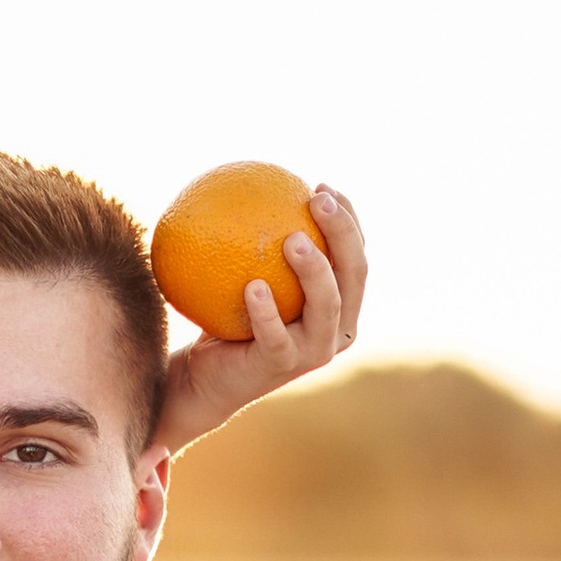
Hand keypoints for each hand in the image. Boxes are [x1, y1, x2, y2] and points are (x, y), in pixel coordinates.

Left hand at [154, 184, 366, 454]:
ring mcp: (314, 352)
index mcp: (341, 305)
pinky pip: (275, 335)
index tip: (322, 186)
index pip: (356, 255)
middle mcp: (338, 329)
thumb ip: (259, 242)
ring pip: (327, 306)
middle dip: (343, 233)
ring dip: (314, 270)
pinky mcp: (281, 367)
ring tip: (291, 238)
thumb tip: (250, 184)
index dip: (350, 219)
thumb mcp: (246, 275)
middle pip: (354, 274)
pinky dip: (266, 312)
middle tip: (316, 199)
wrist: (204, 377)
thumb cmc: (227, 318)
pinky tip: (252, 286)